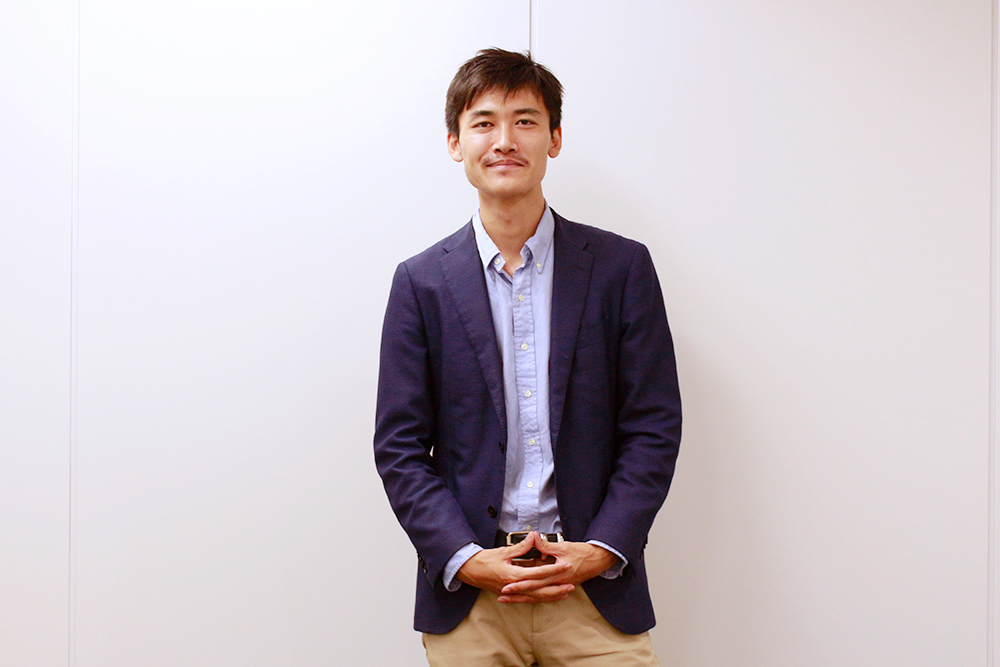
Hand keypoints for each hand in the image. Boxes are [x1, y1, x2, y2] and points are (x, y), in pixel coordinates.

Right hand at [456, 532, 573, 602]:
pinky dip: (539, 598)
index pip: (539, 573)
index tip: (566, 566)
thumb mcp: (503, 551)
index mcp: (514, 576)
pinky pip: (527, 599)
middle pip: (541, 590)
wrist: (469, 571)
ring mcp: (512, 592)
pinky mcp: (510, 594)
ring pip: (535, 597)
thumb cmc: (484, 561)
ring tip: (564, 594)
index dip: (554, 570)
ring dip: (551, 596)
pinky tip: (547, 597)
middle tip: (571, 586)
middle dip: (557, 588)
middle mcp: (515, 587)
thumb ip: (521, 547)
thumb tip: (534, 537)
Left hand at [496, 534, 616, 603]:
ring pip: (538, 596)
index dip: (519, 584)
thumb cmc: (582, 553)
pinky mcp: (560, 586)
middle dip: (517, 595)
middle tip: (502, 596)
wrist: (598, 560)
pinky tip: (525, 597)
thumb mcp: (563, 546)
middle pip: (533, 592)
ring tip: (508, 599)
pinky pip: (545, 594)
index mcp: (556, 575)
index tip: (506, 586)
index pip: (534, 582)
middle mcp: (556, 584)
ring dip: (523, 598)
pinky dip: (534, 596)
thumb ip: (546, 545)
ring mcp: (558, 587)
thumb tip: (533, 537)